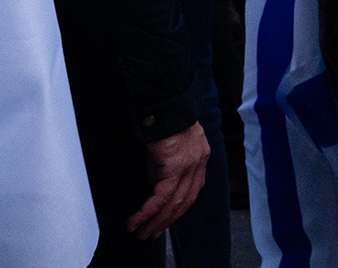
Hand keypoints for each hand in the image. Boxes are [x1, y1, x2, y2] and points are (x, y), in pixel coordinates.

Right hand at [129, 122, 209, 239]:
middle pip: (185, 201)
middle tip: (151, 233)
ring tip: (142, 231)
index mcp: (199, 158)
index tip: (166, 221)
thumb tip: (153, 190)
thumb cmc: (163, 122)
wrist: (164, 105)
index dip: (178, 209)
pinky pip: (162, 196)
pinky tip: (138, 219)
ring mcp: (190, 165)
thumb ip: (162, 170)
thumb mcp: (165, 150)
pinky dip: (149, 210)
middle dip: (167, 220)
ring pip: (174, 202)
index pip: (191, 191)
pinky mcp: (176, 166)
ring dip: (156, 221)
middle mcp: (198, 163)